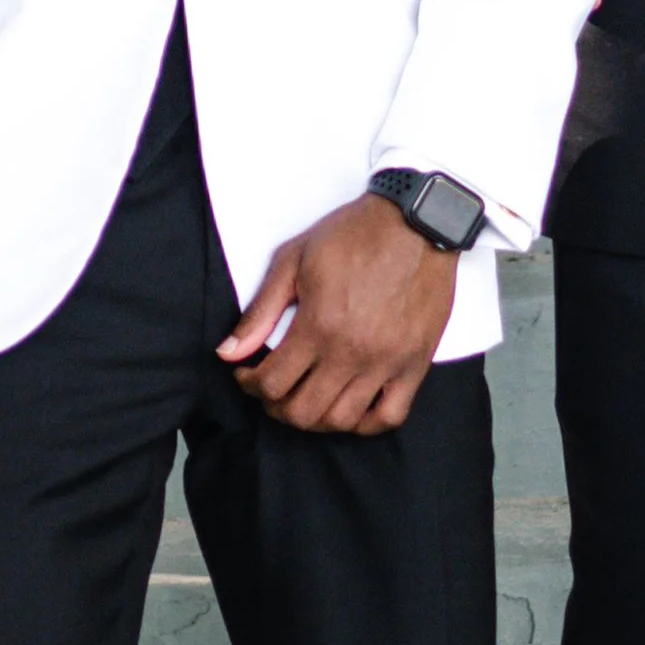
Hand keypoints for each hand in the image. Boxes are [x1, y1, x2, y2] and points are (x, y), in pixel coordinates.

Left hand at [220, 194, 456, 435]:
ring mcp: (387, 362)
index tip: (246, 374)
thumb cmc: (354, 234)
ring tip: (306, 397)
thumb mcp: (294, 259)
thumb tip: (228, 352)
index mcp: (319, 325)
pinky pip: (390, 417)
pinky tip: (349, 407)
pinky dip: (365, 423)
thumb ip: (260, 311)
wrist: (416, 222)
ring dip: (315, 419)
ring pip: (342, 420)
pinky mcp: (415, 364)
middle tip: (271, 390)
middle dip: (276, 407)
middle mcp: (352, 351)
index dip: (250, 385)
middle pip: (303, 412)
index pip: (272, 383)